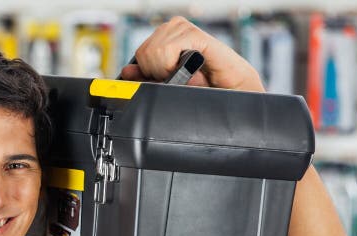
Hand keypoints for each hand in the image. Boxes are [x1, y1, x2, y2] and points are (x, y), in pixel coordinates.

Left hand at [120, 16, 264, 92]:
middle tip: (179, 76)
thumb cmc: (202, 84)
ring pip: (154, 53)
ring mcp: (182, 28)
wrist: (230, 87)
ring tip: (186, 72)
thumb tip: (126, 71)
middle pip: (144, 54)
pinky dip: (174, 66)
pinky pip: (167, 51)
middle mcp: (172, 28)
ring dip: (168, 71)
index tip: (169, 77)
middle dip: (158, 72)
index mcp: (164, 36)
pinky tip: (190, 67)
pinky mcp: (193, 33)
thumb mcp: (167, 83)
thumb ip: (146, 77)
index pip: (140, 54)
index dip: (150, 72)